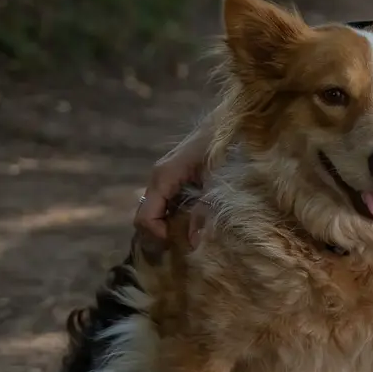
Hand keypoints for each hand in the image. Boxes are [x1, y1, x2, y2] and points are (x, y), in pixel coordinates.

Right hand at [135, 126, 211, 249]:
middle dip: (158, 236)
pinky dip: (170, 218)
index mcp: (163, 178)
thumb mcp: (216, 184)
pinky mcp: (171, 179)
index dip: (157, 236)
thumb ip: (203, 212)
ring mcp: (162, 178)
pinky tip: (189, 224)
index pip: (145, 218)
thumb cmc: (223, 149)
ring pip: (152, 212)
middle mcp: (157, 178)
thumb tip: (193, 244)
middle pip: (144, 217)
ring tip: (185, 238)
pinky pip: (163, 204)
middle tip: (181, 247)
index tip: (177, 244)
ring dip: (164, 228)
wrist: (228, 124)